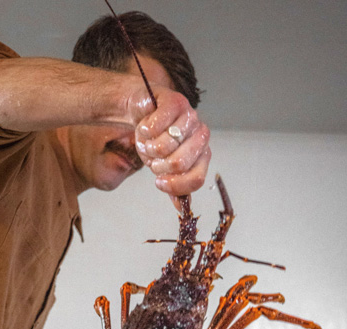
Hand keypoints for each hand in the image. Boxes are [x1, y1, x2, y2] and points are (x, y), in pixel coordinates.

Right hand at [134, 87, 210, 208]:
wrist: (144, 112)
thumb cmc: (156, 141)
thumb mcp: (164, 168)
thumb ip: (175, 186)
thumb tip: (182, 208)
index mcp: (202, 155)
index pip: (196, 179)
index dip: (174, 185)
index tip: (158, 182)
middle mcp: (201, 135)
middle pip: (179, 165)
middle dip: (158, 165)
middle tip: (152, 158)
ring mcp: (190, 117)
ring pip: (164, 147)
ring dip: (148, 147)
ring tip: (147, 141)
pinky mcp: (175, 102)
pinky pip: (155, 127)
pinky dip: (143, 131)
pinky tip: (145, 126)